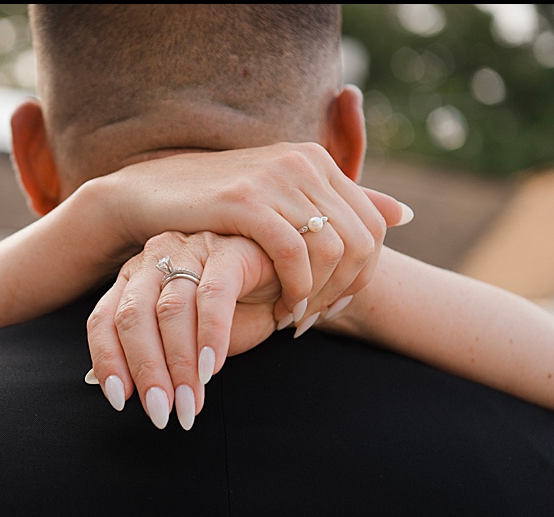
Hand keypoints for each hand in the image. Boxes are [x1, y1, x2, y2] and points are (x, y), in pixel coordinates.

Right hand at [77, 142, 409, 330]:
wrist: (148, 194)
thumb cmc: (218, 205)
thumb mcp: (285, 198)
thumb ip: (342, 204)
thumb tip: (406, 215)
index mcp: (318, 160)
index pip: (375, 225)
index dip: (366, 274)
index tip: (340, 305)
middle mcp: (304, 163)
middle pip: (362, 241)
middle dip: (347, 290)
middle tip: (320, 319)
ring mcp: (276, 178)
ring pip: (333, 250)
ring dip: (322, 295)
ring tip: (299, 318)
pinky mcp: (246, 201)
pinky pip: (294, 254)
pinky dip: (296, 290)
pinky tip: (281, 309)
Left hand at [87, 231, 283, 429]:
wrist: (283, 286)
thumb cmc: (231, 313)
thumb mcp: (188, 340)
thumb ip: (153, 356)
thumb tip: (114, 389)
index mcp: (134, 279)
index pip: (104, 319)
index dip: (108, 360)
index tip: (120, 400)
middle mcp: (155, 259)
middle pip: (133, 317)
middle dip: (146, 371)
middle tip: (161, 412)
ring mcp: (190, 251)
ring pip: (170, 311)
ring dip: (179, 364)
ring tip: (190, 401)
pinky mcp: (228, 252)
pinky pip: (213, 297)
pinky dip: (211, 337)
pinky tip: (211, 369)